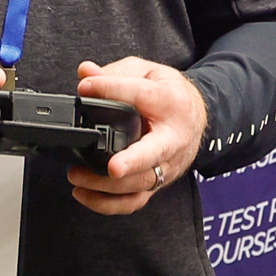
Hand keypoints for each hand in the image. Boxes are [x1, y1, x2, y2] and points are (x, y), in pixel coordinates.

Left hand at [71, 57, 205, 214]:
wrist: (197, 117)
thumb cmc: (168, 95)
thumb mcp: (146, 72)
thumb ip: (115, 73)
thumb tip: (85, 73)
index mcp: (170, 102)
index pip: (140, 94)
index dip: (111, 90)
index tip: (86, 88)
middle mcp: (172, 137)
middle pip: (154, 153)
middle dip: (133, 161)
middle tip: (112, 167)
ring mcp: (167, 164)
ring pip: (141, 183)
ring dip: (107, 185)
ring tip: (77, 176)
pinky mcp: (157, 183)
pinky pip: (135, 201)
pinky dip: (108, 204)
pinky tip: (85, 194)